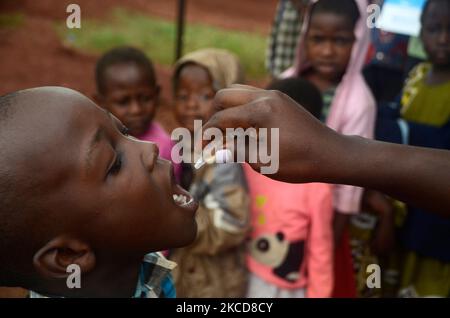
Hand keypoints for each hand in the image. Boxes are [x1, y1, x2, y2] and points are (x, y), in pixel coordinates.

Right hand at [201, 85, 344, 182]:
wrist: (332, 154)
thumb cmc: (300, 162)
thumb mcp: (264, 161)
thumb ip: (236, 151)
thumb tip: (214, 151)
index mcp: (260, 111)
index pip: (221, 119)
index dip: (206, 136)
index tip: (199, 151)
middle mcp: (265, 96)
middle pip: (224, 95)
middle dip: (212, 116)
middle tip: (211, 137)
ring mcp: (274, 95)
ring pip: (237, 91)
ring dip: (226, 110)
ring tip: (225, 133)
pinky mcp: (280, 99)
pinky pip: (251, 96)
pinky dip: (240, 109)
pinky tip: (243, 128)